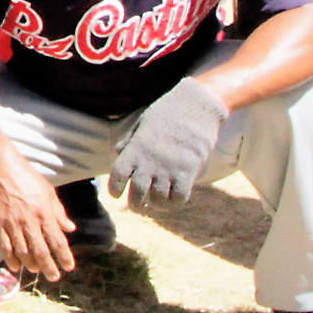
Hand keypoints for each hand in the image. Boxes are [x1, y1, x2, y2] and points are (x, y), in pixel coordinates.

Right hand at [0, 146, 76, 282]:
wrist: (0, 166)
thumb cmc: (27, 176)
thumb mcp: (48, 191)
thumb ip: (59, 212)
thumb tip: (70, 229)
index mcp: (44, 211)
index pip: (57, 240)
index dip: (64, 256)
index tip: (69, 267)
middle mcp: (29, 220)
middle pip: (41, 250)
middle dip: (49, 267)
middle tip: (54, 277)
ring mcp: (13, 223)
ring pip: (23, 251)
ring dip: (31, 264)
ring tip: (37, 270)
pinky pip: (5, 246)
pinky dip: (11, 259)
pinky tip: (16, 267)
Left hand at [108, 77, 228, 203]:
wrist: (198, 105)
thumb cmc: (168, 111)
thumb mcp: (144, 121)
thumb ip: (130, 139)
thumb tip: (117, 152)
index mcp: (136, 148)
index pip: (118, 174)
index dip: (114, 188)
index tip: (115, 194)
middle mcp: (150, 161)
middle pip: (137, 193)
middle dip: (135, 204)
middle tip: (136, 206)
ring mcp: (169, 168)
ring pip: (158, 199)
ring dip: (155, 205)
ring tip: (154, 204)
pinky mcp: (188, 171)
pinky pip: (179, 198)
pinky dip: (174, 204)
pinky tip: (172, 200)